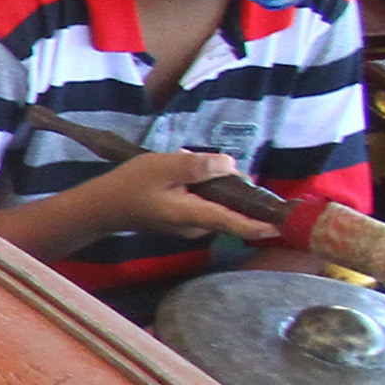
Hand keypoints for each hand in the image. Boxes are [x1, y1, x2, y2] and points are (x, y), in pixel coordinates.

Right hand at [89, 146, 279, 243]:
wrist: (101, 207)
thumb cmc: (129, 186)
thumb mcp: (164, 167)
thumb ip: (199, 166)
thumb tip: (230, 165)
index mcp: (195, 215)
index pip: (236, 222)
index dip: (261, 224)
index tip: (283, 225)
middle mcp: (197, 226)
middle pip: (229, 206)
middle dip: (228, 182)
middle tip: (199, 158)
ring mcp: (189, 226)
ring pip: (216, 203)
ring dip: (211, 182)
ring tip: (183, 162)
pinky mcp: (181, 221)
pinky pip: (203, 203)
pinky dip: (199, 188)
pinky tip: (178, 173)